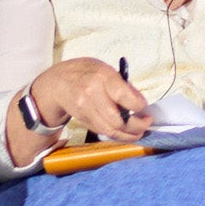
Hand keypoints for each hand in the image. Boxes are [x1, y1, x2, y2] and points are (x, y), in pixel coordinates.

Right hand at [25, 58, 150, 152]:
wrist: (58, 82)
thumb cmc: (87, 72)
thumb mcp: (107, 70)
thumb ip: (125, 86)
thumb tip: (141, 103)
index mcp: (103, 77)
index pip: (124, 97)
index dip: (139, 107)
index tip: (145, 109)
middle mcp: (92, 94)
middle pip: (118, 120)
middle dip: (136, 126)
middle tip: (146, 124)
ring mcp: (84, 109)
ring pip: (110, 130)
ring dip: (128, 135)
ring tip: (139, 132)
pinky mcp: (81, 120)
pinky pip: (102, 131)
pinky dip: (116, 134)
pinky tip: (125, 132)